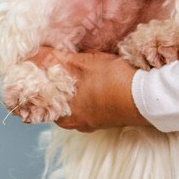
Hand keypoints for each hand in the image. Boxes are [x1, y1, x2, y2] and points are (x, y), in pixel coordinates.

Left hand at [27, 48, 153, 131]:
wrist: (147, 98)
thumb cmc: (113, 82)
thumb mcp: (81, 64)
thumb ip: (53, 59)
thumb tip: (32, 55)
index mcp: (63, 114)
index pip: (38, 104)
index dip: (33, 88)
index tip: (30, 75)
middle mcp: (75, 123)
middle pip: (55, 103)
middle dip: (53, 86)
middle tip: (50, 67)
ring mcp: (92, 123)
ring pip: (72, 104)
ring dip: (71, 89)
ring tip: (73, 70)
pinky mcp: (106, 118)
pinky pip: (88, 106)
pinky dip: (85, 94)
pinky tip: (91, 80)